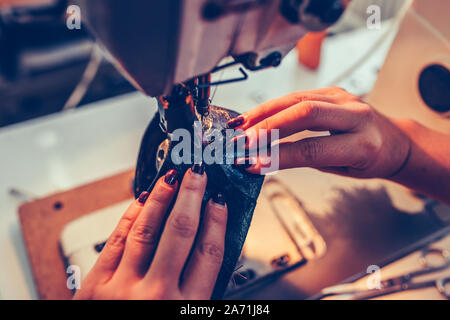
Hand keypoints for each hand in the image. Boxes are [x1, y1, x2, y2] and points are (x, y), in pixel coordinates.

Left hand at [73, 165, 227, 299]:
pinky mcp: (95, 285)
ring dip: (162, 197)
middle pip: (181, 232)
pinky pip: (117, 240)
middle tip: (199, 173)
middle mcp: (156, 296)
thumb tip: (212, 253)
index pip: (209, 253)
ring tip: (172, 177)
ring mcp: (122, 288)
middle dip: (192, 195)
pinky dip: (131, 216)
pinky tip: (141, 200)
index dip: (217, 221)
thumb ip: (201, 294)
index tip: (220, 201)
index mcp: (187, 310)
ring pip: (147, 229)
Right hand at [230, 87, 410, 178]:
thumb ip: (307, 159)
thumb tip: (265, 158)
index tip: (252, 164)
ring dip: (264, 113)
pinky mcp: (333, 90)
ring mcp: (344, 98)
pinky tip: (254, 116)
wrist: (393, 140)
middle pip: (305, 114)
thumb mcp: (342, 168)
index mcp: (363, 144)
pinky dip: (272, 106)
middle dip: (268, 127)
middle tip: (242, 141)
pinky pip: (297, 95)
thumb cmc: (367, 161)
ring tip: (240, 128)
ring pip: (297, 99)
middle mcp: (356, 115)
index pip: (312, 149)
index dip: (279, 156)